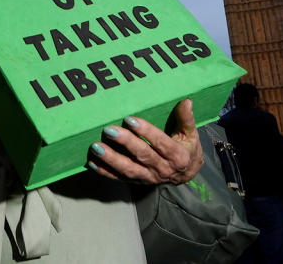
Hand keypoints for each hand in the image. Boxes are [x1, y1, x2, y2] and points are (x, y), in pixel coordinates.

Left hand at [87, 98, 202, 184]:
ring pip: (128, 169)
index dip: (146, 132)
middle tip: (109, 130)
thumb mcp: (190, 134)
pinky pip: (119, 178)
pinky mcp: (137, 181)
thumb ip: (186, 118)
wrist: (186, 173)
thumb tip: (186, 101)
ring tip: (96, 147)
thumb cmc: (187, 148)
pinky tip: (92, 163)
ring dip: (111, 159)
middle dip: (125, 142)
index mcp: (177, 156)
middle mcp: (163, 169)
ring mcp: (149, 177)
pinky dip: (105, 172)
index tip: (131, 120)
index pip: (160, 143)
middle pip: (142, 155)